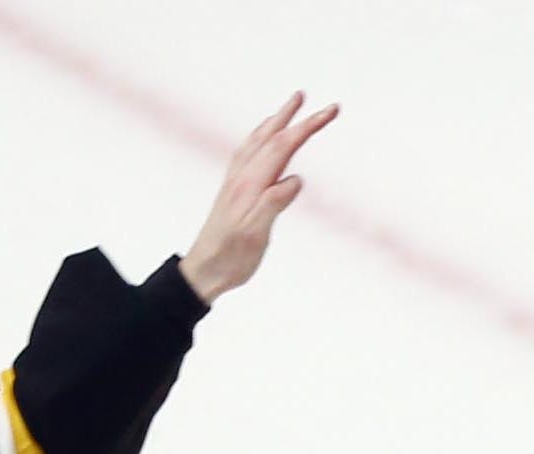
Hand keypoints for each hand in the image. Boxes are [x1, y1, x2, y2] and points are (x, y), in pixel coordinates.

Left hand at [182, 92, 336, 302]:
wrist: (203, 269)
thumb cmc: (230, 257)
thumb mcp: (254, 236)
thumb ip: (272, 205)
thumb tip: (294, 181)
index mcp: (251, 184)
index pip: (283, 146)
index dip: (307, 127)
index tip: (330, 113)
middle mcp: (242, 176)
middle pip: (273, 137)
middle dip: (299, 117)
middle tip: (323, 105)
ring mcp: (236, 180)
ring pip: (259, 140)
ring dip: (278, 120)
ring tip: (292, 105)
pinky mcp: (234, 188)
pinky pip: (249, 152)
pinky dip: (262, 136)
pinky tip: (265, 137)